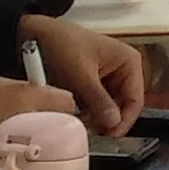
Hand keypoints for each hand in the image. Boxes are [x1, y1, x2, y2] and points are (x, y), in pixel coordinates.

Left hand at [25, 18, 147, 130]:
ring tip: (78, 122)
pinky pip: (95, 105)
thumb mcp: (80, 74)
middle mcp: (122, 71)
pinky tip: (74, 115)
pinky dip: (86, 113)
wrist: (33, 34)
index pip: (135, 99)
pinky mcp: (92, 84)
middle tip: (88, 129)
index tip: (108, 135)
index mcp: (128, 62)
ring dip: (95, 118)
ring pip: (108, 108)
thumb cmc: (61, 46)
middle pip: (122, 106)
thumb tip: (114, 124)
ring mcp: (107, 78)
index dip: (124, 120)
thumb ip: (98, 100)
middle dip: (106, 120)